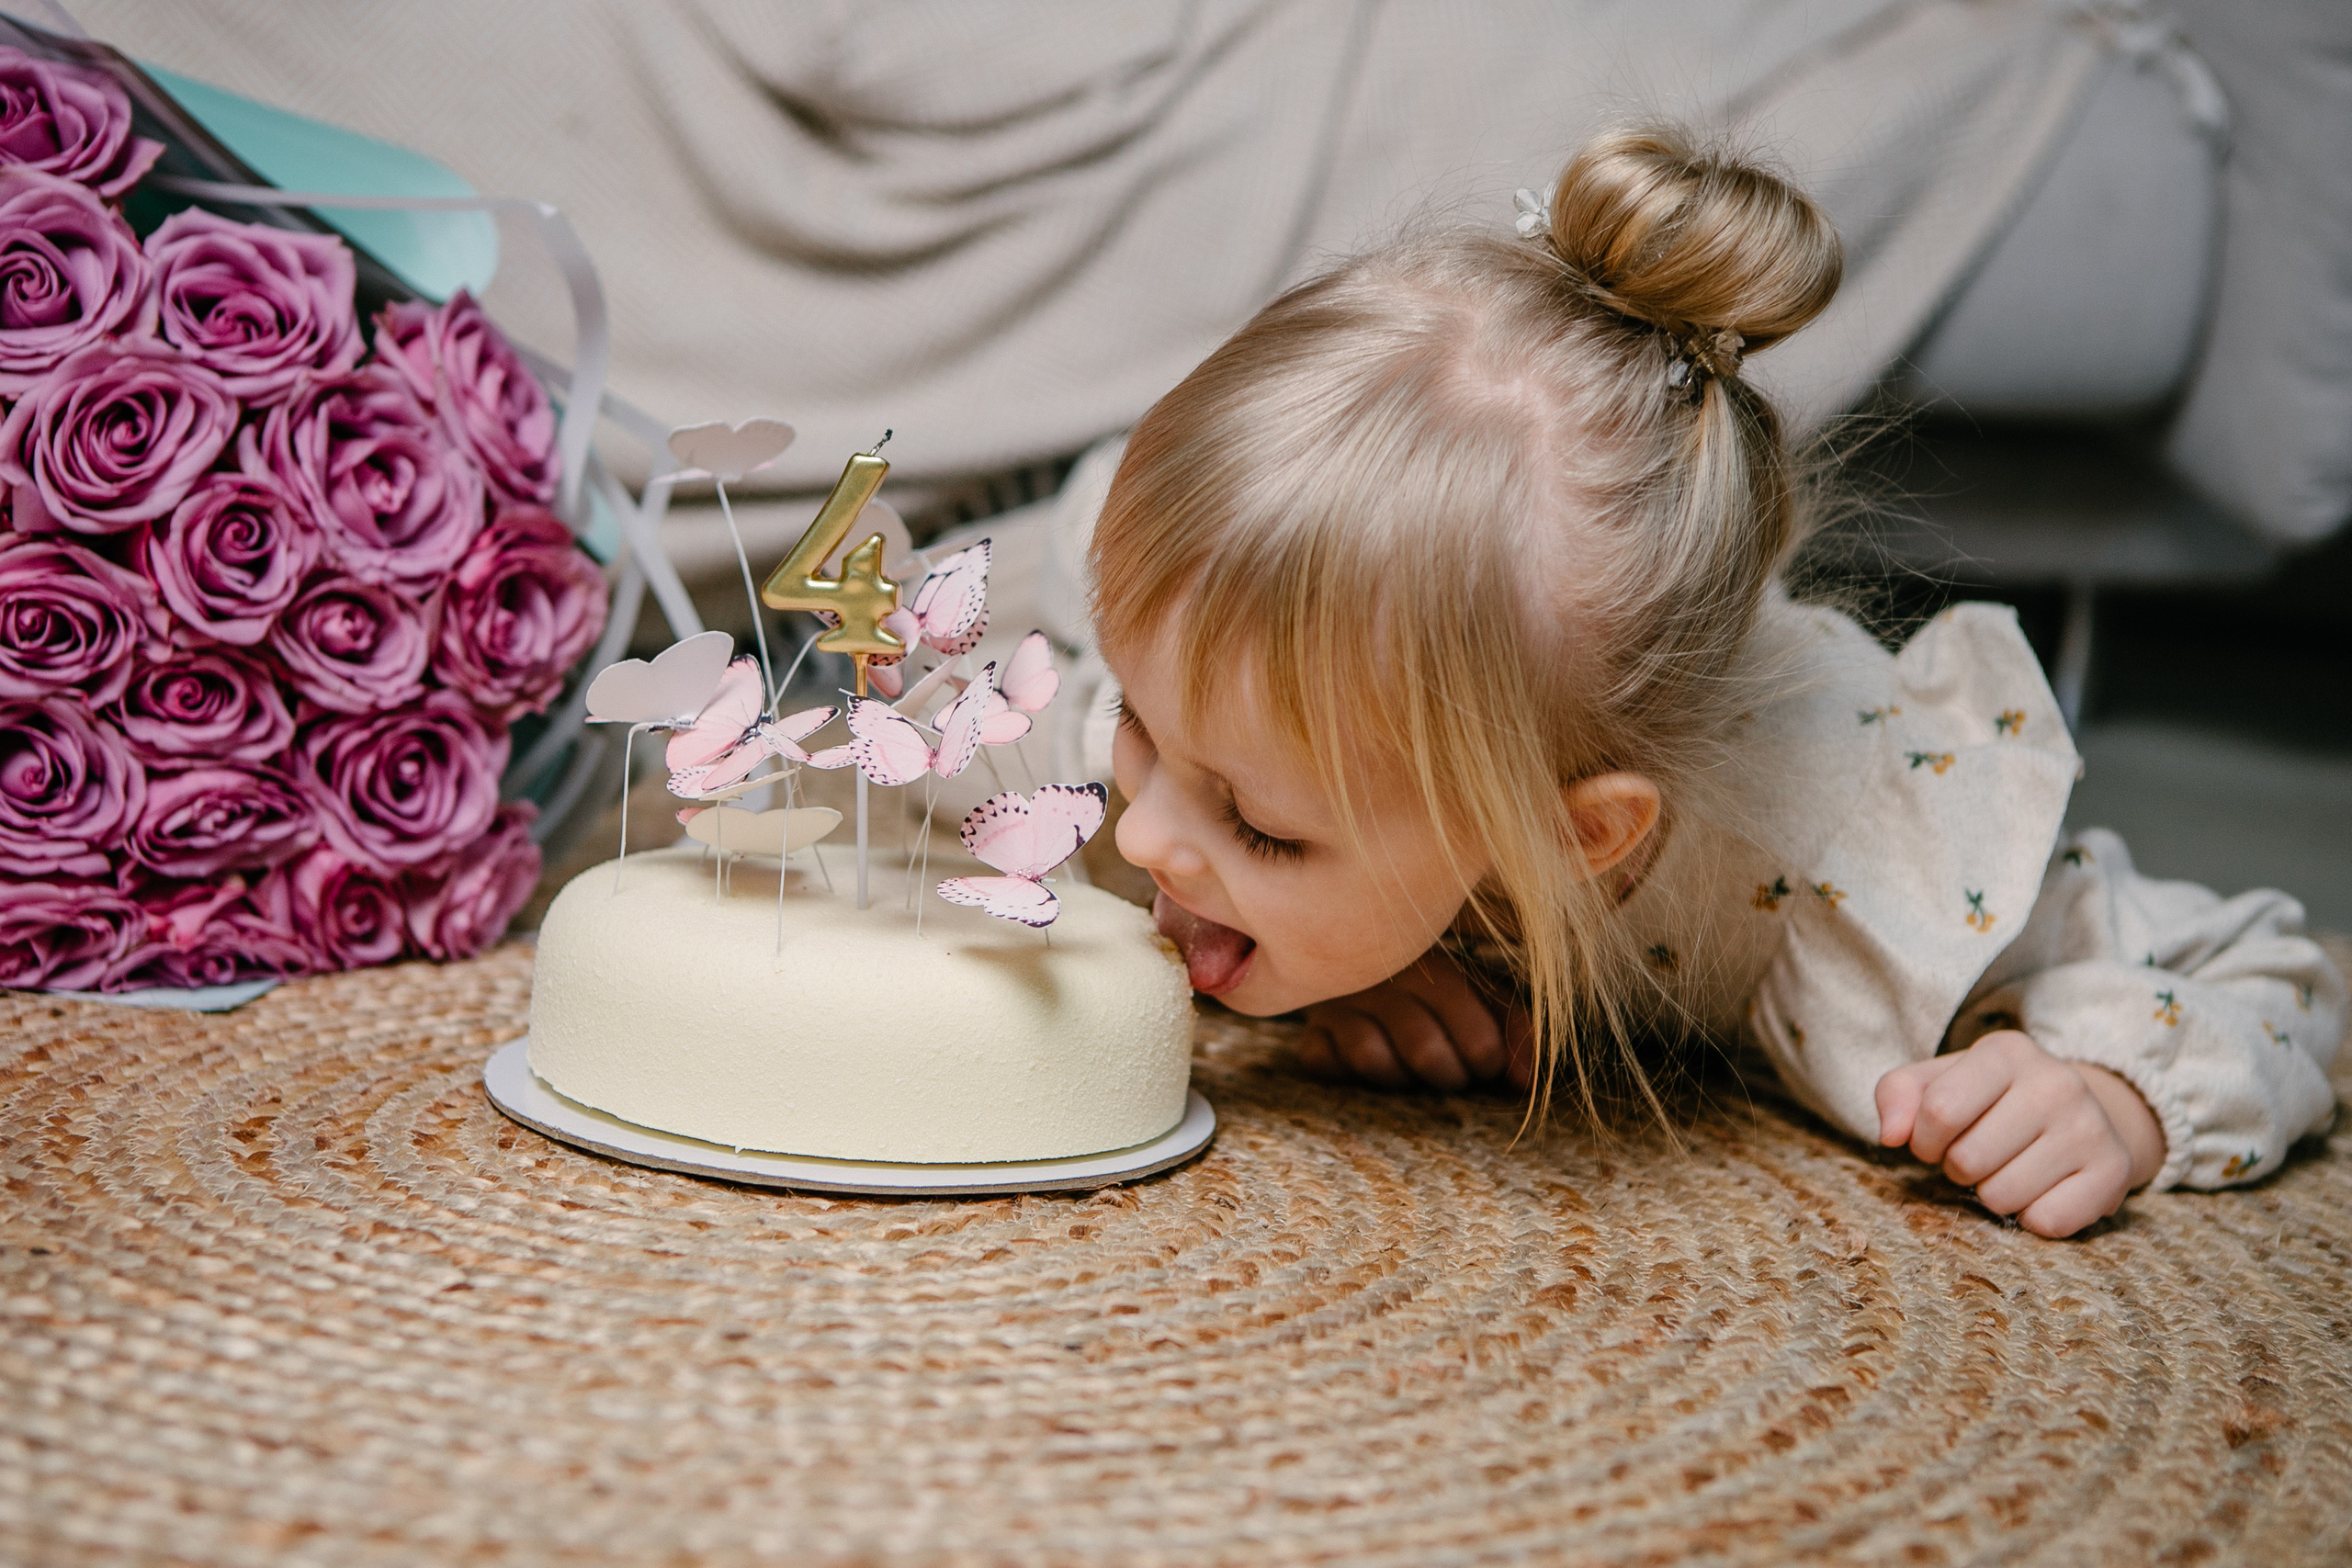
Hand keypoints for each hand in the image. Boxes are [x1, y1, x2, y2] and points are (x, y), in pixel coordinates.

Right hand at [1298, 947, 1533, 1091]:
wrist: (1355, 938)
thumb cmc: (1428, 980)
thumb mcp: (1477, 991)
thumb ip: (1513, 1029)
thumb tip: (1526, 1083)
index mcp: (1436, 969)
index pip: (1478, 1041)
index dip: (1487, 1064)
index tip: (1484, 1062)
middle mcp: (1384, 981)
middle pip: (1426, 1053)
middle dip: (1447, 1076)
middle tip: (1448, 1071)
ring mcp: (1339, 1001)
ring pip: (1372, 1060)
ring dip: (1396, 1077)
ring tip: (1406, 1068)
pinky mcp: (1308, 1023)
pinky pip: (1320, 1060)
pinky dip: (1340, 1069)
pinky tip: (1355, 1058)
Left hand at [1875, 1030, 2166, 1236]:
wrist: (2082, 1116)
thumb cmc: (1990, 1101)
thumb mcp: (1940, 1081)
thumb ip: (1898, 1095)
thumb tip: (1890, 1134)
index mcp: (2006, 1052)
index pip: (1939, 1109)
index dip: (1923, 1140)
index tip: (1932, 1142)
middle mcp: (2057, 1082)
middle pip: (1968, 1160)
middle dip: (1958, 1169)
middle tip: (1976, 1156)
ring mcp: (2090, 1127)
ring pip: (2003, 1197)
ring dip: (1991, 1195)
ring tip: (2009, 1169)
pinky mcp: (2114, 1171)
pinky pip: (2046, 1222)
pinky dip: (2031, 1217)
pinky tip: (2042, 1189)